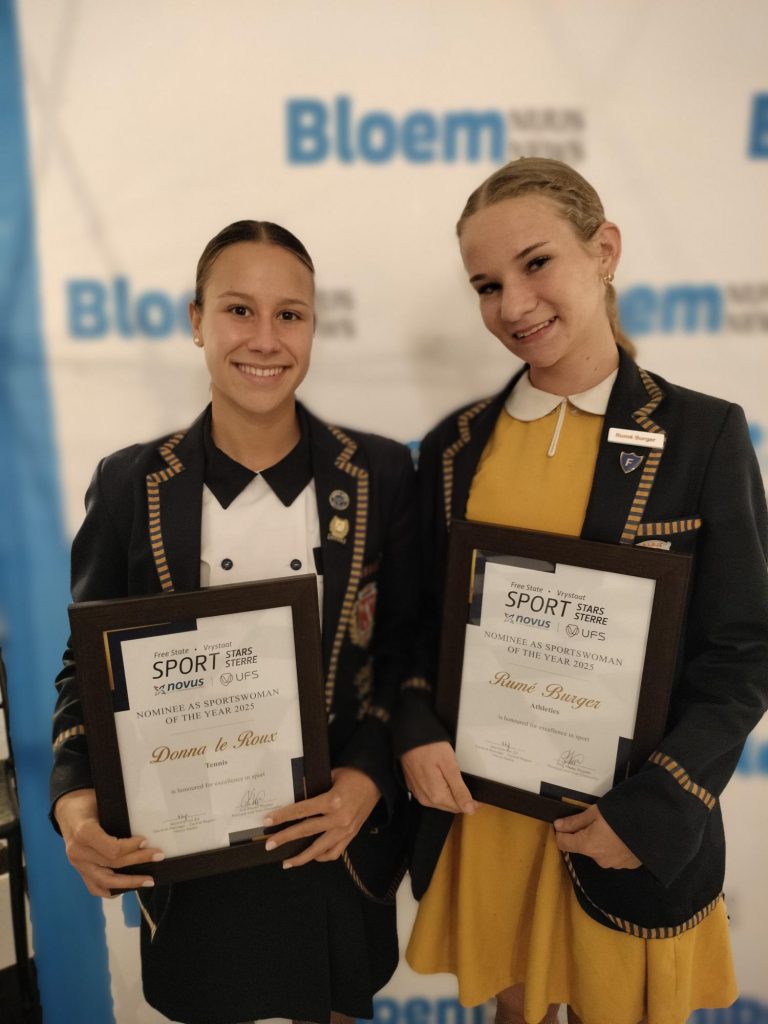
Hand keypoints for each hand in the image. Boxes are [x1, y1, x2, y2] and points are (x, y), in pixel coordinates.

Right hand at [54, 789, 163, 896]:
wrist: (68, 811)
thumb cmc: (89, 803)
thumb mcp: (102, 802)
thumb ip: (118, 816)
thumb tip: (144, 826)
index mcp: (84, 832)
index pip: (112, 849)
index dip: (131, 847)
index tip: (146, 840)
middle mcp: (78, 852)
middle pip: (113, 864)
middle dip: (138, 860)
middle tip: (159, 856)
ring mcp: (77, 865)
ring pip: (104, 882)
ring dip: (130, 882)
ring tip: (149, 880)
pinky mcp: (79, 871)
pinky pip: (95, 887)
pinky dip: (112, 891)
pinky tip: (128, 888)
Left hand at [262, 767, 380, 868]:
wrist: (377, 782)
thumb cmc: (353, 775)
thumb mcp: (330, 775)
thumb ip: (313, 787)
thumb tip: (295, 793)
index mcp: (332, 801)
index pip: (301, 811)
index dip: (283, 816)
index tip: (267, 821)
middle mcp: (338, 819)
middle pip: (306, 831)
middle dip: (285, 839)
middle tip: (269, 845)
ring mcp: (346, 830)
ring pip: (319, 849)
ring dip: (301, 857)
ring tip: (286, 862)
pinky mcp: (351, 836)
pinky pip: (334, 852)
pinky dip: (322, 857)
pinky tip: (312, 857)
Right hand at [400, 741, 476, 813]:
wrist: (409, 736)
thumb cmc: (430, 747)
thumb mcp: (449, 766)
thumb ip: (459, 790)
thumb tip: (470, 809)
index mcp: (436, 795)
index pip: (460, 807)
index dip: (472, 803)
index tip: (480, 796)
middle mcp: (426, 799)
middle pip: (450, 806)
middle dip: (462, 799)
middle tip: (470, 784)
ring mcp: (419, 793)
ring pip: (441, 802)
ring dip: (451, 795)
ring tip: (455, 778)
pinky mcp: (415, 787)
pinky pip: (431, 795)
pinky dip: (440, 790)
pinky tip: (442, 778)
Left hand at [553, 804, 640, 868]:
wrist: (654, 826)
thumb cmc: (621, 814)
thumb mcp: (595, 812)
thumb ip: (575, 821)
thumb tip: (558, 826)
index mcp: (587, 846)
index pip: (563, 844)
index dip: (562, 832)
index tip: (566, 823)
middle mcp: (598, 859)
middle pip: (583, 846)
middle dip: (585, 834)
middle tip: (597, 820)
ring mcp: (614, 864)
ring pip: (599, 851)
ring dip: (601, 841)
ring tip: (613, 827)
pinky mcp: (627, 865)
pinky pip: (614, 855)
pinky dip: (614, 847)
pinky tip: (623, 836)